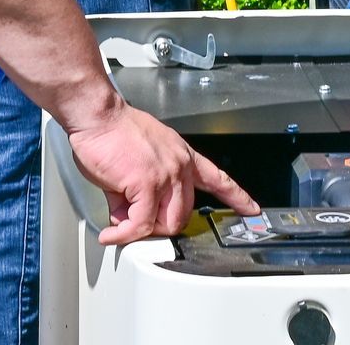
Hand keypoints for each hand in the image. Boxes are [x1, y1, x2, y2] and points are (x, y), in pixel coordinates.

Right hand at [67, 101, 257, 245]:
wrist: (98, 117)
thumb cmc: (112, 133)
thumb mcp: (138, 161)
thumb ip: (142, 191)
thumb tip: (129, 218)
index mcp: (182, 156)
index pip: (218, 179)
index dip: (237, 197)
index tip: (251, 209)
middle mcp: (180, 165)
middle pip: (183, 216)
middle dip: (157, 225)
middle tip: (133, 219)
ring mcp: (166, 175)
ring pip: (165, 223)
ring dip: (141, 229)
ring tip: (120, 219)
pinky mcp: (147, 184)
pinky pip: (139, 224)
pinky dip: (123, 234)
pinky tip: (112, 233)